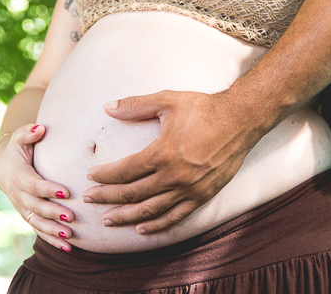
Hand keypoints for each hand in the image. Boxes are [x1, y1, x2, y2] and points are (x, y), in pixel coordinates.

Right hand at [0, 124, 76, 251]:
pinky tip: (69, 248)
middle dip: (53, 213)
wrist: (3, 168)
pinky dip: (52, 240)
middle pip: (37, 207)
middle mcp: (19, 196)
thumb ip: (28, 133)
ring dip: (53, 231)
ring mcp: (23, 208)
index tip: (65, 191)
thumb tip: (40, 128)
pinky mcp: (28, 216)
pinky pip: (39, 230)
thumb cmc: (17, 149)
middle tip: (71, 217)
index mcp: (19, 177)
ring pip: (37, 223)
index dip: (48, 189)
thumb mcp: (19, 138)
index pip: (34, 185)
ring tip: (70, 237)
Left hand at [84, 90, 259, 234]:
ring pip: (150, 210)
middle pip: (132, 193)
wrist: (241, 119)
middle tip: (90, 199)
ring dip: (126, 217)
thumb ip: (136, 105)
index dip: (105, 176)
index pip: (124, 171)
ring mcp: (189, 189)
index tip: (91, 176)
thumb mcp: (168, 100)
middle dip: (107, 197)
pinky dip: (157, 225)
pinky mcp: (202, 196)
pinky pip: (175, 217)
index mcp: (162, 153)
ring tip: (108, 219)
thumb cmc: (204, 108)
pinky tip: (142, 229)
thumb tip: (108, 107)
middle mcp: (173, 176)